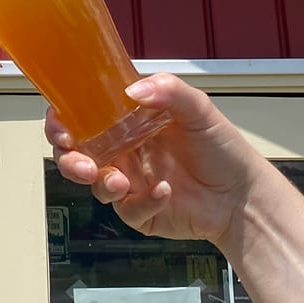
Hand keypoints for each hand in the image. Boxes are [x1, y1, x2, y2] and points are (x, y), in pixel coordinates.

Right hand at [48, 74, 265, 245]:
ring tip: (121, 182)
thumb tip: (132, 90)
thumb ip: (167, 90)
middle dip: (68, 159)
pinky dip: (143, 202)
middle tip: (82, 164)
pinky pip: (127, 209)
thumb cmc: (221, 148)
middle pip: (75, 153)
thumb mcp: (198, 108)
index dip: (62, 120)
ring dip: (100, 182)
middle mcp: (123, 151)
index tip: (62, 125)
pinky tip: (164, 192)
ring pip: (93, 184)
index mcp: (127, 121)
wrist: (242, 194)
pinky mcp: (140, 211)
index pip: (82, 115)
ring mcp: (129, 182)